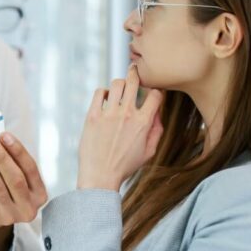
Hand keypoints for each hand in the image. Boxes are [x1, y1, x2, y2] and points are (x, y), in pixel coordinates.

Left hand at [0, 131, 47, 233]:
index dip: (18, 151)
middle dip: (0, 156)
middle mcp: (28, 207)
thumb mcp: (15, 178)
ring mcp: (10, 215)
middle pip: (15, 178)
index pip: (31, 169)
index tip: (4, 135)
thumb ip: (13, 160)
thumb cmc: (4, 191)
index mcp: (39, 194)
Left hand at [77, 65, 162, 190]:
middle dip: (136, 75)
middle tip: (135, 73)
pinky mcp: (92, 116)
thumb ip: (156, 131)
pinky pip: (99, 92)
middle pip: (135, 81)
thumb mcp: (149, 152)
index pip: (155, 95)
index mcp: (143, 123)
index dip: (155, 92)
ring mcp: (108, 114)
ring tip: (119, 89)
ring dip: (120, 83)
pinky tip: (105, 98)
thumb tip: (157, 114)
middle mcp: (127, 115)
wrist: (100, 176)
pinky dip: (103, 92)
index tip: (151, 93)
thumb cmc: (124, 166)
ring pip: (117, 84)